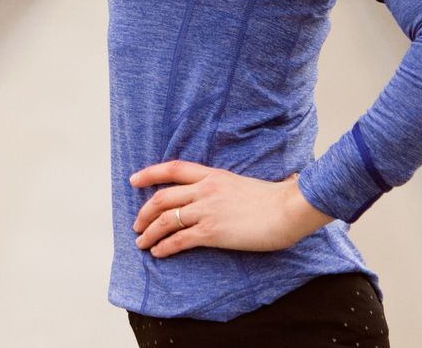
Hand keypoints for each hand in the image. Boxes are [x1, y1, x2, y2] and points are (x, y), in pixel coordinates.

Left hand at [129, 161, 335, 258]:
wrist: (288, 209)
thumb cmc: (275, 199)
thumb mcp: (244, 184)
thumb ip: (227, 188)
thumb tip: (224, 195)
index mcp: (213, 174)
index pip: (173, 168)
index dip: (150, 173)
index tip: (134, 180)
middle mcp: (205, 189)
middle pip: (162, 197)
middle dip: (144, 212)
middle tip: (136, 224)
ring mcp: (207, 210)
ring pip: (165, 220)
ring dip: (149, 233)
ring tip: (142, 243)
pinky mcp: (211, 232)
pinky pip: (179, 240)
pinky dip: (164, 247)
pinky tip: (158, 253)